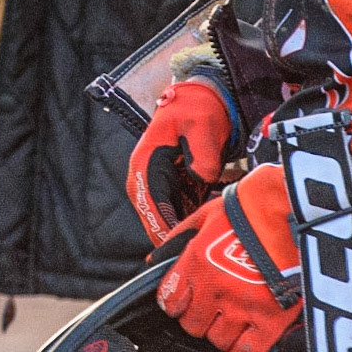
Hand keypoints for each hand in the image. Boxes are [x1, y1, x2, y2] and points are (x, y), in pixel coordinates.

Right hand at [127, 78, 236, 245]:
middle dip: (171, 235)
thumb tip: (203, 177)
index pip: (150, 201)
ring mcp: (156, 185)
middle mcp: (145, 177)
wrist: (200, 99)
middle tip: (194, 252)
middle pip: (153, 217)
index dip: (163, 224)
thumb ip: (203, 153)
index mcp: (146, 162)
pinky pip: (176, 213)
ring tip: (203, 244)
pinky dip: (189, 222)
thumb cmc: (197, 109)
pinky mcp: (171, 189)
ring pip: (164, 219)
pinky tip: (207, 229)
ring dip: (180, 231)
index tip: (179, 241)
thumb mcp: (202, 125)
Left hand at [155, 164, 302, 351]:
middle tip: (211, 308)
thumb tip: (154, 259)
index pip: (169, 301)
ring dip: (222, 333)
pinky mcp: (271, 319)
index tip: (184, 301)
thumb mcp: (205, 215)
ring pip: (218, 341)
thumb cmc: (250, 207)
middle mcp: (216, 288)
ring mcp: (244, 306)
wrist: (291, 208)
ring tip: (232, 319)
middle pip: (192, 326)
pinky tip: (244, 340)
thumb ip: (178, 238)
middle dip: (199, 319)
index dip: (175, 303)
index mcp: (196, 262)